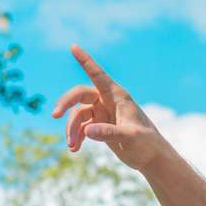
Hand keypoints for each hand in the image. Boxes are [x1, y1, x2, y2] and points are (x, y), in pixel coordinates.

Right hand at [50, 45, 167, 171]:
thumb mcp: (130, 138)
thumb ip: (109, 133)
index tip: (74, 46)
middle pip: (79, 94)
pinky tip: (75, 149)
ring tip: (72, 146)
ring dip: (71, 129)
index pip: (98, 75)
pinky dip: (76, 136)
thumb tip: (87, 132)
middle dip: (65, 103)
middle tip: (54, 114)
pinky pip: (80, 127)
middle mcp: (108, 101)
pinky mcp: (100, 126)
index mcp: (118, 96)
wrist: (152, 158)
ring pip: (77, 115)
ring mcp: (103, 113)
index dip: (86, 60)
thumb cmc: (147, 144)